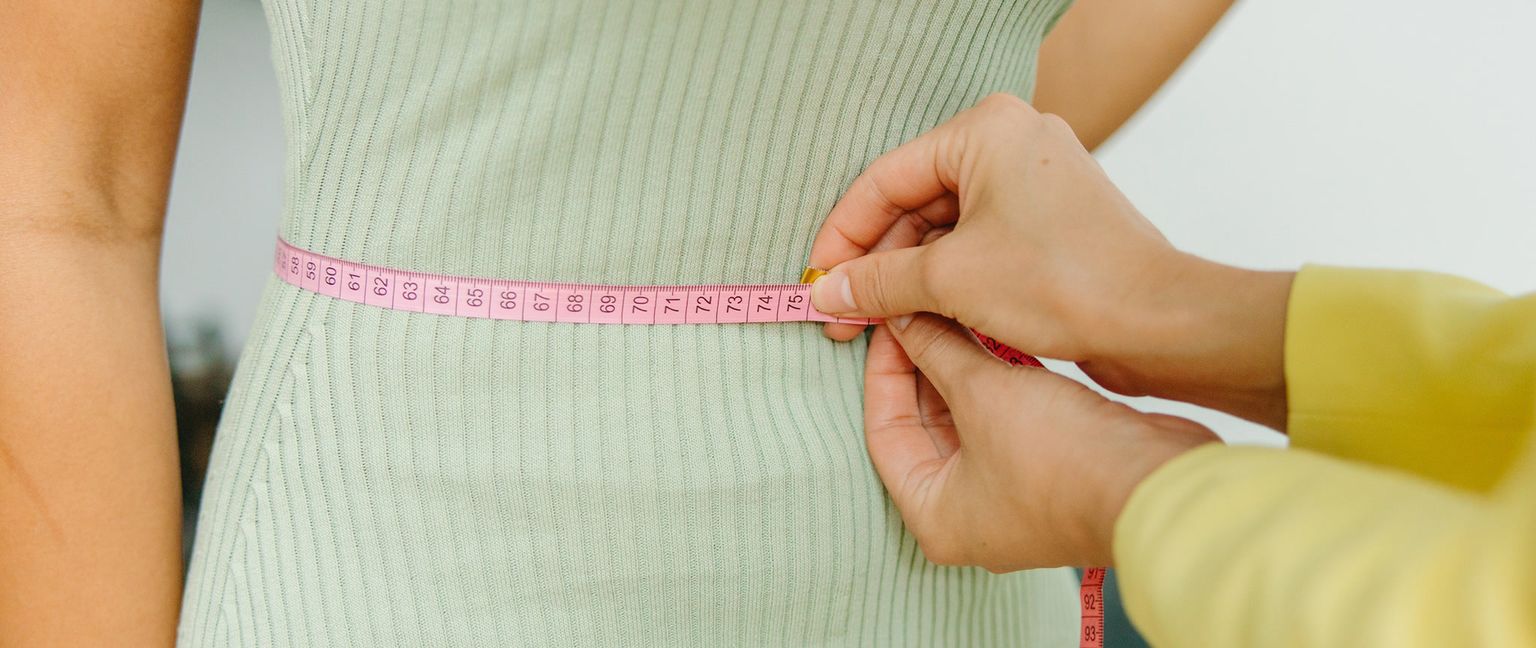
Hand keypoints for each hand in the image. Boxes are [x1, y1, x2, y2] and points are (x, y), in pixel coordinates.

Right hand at [807, 93, 1293, 428]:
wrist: (1158, 321)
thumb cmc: (1070, 282)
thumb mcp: (951, 280)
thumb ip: (879, 281)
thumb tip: (830, 293)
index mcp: (985, 131)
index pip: (885, 180)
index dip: (842, 236)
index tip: (818, 282)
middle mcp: (1012, 142)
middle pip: (913, 201)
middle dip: (877, 261)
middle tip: (844, 314)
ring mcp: (1034, 181)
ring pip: (944, 226)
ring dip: (909, 275)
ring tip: (877, 323)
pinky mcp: (1049, 220)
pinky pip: (978, 241)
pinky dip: (947, 278)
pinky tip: (921, 318)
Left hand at [863, 314, 1217, 569]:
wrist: (1158, 482)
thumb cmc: (1062, 458)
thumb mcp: (984, 392)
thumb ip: (937, 350)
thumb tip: (903, 316)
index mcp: (933, 516)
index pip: (884, 432)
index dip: (883, 371)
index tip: (888, 322)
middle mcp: (968, 515)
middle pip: (925, 426)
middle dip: (924, 365)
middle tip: (918, 310)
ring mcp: (1013, 497)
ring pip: (969, 420)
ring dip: (963, 368)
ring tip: (953, 312)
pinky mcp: (1052, 472)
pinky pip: (1008, 419)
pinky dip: (999, 380)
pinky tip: (995, 335)